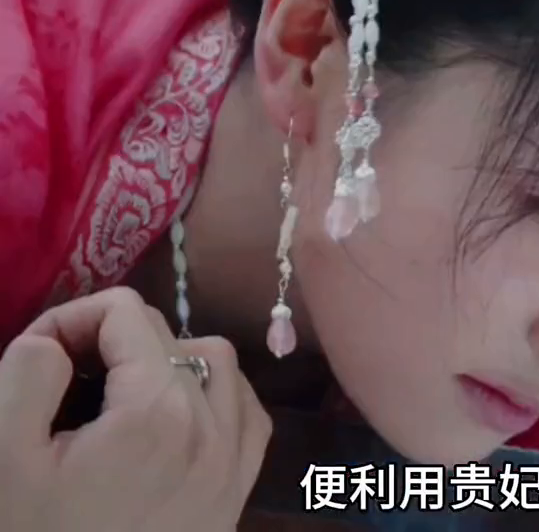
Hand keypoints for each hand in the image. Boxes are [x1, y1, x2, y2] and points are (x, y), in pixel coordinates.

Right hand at [0, 287, 271, 531]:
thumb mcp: (1, 454)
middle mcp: (211, 428)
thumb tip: (60, 340)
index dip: (72, 321)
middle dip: (113, 343)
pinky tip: (172, 419)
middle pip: (171, 336)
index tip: (39, 358)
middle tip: (63, 383)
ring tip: (115, 395)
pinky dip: (215, 397)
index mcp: (156, 411)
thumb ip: (29, 370)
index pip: (126, 314)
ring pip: (219, 365)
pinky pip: (247, 413)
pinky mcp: (236, 492)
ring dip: (169, 362)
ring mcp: (232, 462)